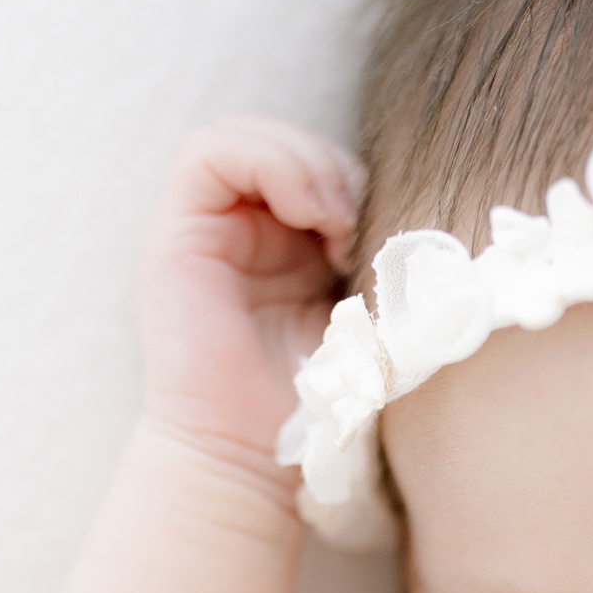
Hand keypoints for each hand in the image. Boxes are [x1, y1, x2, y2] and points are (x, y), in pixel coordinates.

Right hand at [136, 118, 361, 471]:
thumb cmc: (321, 402)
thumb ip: (379, 256)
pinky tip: (307, 214)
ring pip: (251, 135)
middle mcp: (249, 233)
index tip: (386, 241)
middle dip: (336, 169)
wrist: (255, 457)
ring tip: (335, 224)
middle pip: (290, 142)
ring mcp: (211, 231)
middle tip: (359, 231)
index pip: (325, 165)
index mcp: (296, 250)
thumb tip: (416, 209)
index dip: (360, 181)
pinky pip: (208, 153)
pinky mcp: (177, 236)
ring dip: (308, 165)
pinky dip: (267, 163)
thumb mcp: (369, 314)